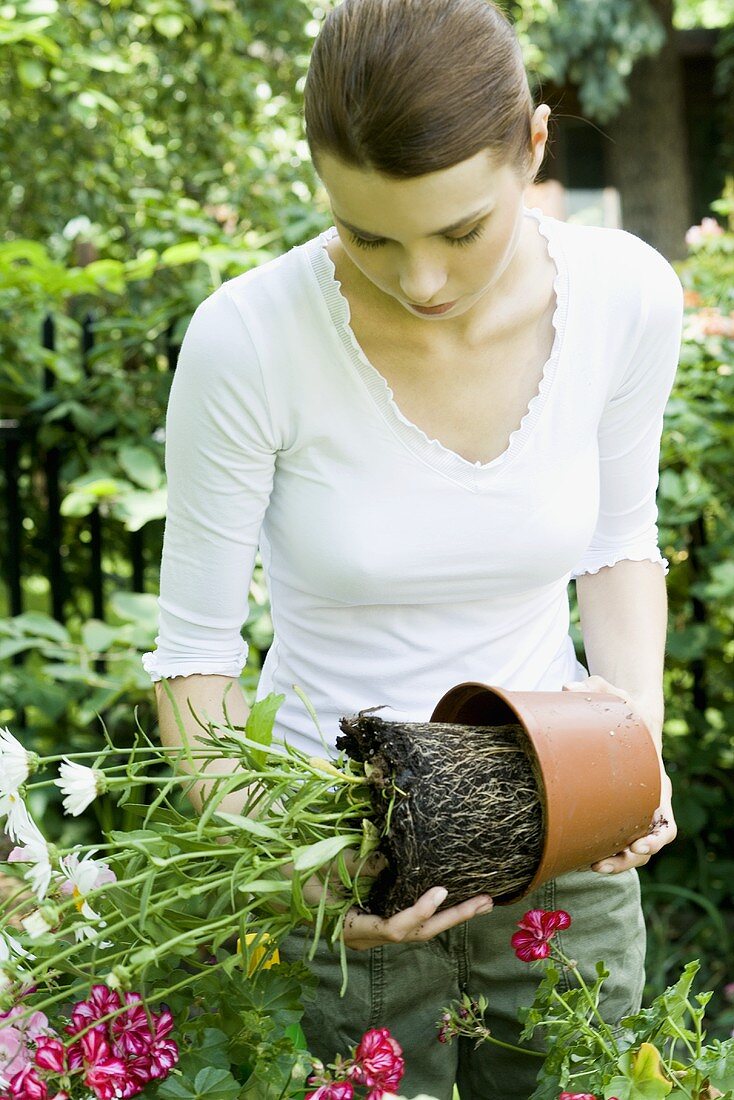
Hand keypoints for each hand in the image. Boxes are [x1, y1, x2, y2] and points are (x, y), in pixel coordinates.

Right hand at [301, 850, 493, 950]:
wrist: (275, 879)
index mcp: (353, 929)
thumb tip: (388, 860)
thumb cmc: (296, 873)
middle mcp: (368, 934)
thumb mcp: (324, 868)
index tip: (441, 889)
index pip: (395, 928)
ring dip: (451, 915)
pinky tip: (454, 898)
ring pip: (418, 928)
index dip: (420, 912)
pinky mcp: (376, 914)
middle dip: (453, 918)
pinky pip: (410, 916)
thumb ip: (357, 867)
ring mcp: (374, 927)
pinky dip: (433, 908)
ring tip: (483, 901)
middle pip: (418, 933)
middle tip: (485, 901)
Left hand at [562, 676, 676, 874]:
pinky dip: (607, 852)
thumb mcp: (613, 695)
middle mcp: (650, 802)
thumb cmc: (624, 710)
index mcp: (656, 783)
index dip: (655, 838)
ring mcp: (635, 809)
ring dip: (617, 863)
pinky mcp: (617, 810)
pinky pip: (617, 840)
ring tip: (593, 865)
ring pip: (633, 849)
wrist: (625, 716)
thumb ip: (594, 689)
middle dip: (629, 859)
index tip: (639, 844)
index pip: (666, 822)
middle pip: (649, 844)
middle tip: (602, 864)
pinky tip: (586, 855)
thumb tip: (566, 687)